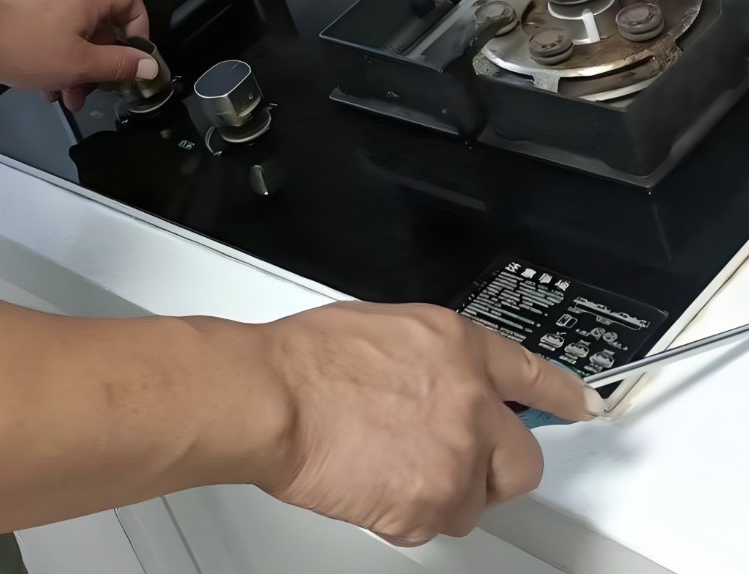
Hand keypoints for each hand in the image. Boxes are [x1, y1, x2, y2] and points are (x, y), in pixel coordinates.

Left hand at [0, 0, 156, 109]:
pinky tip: (45, 90)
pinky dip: (55, 63)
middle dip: (102, 60)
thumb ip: (117, 65)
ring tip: (68, 99)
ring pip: (74, 37)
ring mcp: (43, 6)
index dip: (139, 23)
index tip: (134, 54)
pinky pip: (52, 39)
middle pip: (100, 24)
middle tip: (97, 90)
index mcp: (86, 0)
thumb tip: (149, 65)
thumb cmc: (27, 49)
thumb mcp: (79, 64)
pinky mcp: (24, 19)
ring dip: (77, 69)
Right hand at [246, 303, 601, 545]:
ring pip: (471, 500)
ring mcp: (455, 458)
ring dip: (437, 493)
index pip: (531, 373)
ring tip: (381, 464)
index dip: (562, 394)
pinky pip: (430, 525)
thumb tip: (436, 380)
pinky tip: (367, 482)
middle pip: (521, 459)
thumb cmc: (303, 361)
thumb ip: (428, 357)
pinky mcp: (430, 505)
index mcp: (456, 347)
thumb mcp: (378, 328)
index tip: (584, 406)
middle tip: (453, 465)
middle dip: (495, 469)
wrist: (269, 398)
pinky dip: (402, 514)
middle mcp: (469, 402)